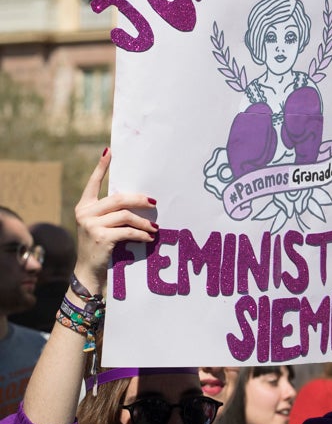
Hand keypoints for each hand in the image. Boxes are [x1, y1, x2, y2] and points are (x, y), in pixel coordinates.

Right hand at [73, 149, 158, 292]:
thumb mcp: (101, 227)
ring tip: (154, 228)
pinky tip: (148, 238)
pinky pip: (127, 231)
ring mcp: (91, 225)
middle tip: (153, 201)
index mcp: (84, 206)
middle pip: (117, 198)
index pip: (93, 183)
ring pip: (125, 215)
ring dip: (143, 221)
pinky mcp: (101, 237)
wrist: (89, 272)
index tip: (110, 151)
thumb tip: (137, 200)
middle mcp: (85, 213)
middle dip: (138, 199)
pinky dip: (141, 234)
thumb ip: (111, 213)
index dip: (101, 167)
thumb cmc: (99, 248)